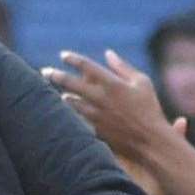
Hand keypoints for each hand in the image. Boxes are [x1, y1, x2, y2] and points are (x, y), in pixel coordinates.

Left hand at [41, 49, 167, 160]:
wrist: (149, 140)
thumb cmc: (149, 108)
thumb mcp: (141, 82)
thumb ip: (122, 67)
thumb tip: (108, 53)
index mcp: (113, 84)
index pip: (87, 66)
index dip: (73, 59)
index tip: (63, 55)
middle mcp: (101, 98)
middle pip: (71, 83)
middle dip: (56, 76)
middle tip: (45, 71)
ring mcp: (95, 115)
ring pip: (71, 101)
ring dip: (63, 94)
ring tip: (57, 89)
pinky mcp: (93, 128)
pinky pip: (77, 116)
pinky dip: (71, 108)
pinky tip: (69, 103)